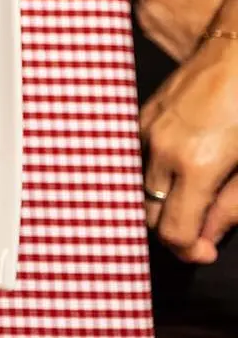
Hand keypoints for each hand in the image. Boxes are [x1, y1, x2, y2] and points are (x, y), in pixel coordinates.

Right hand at [141, 37, 237, 261]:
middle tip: (203, 227)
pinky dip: (153, 172)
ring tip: (193, 196)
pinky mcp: (142, 114)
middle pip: (150, 214)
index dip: (189, 250)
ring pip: (140, 186)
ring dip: (162, 200)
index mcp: (196, 165)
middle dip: (174, 229)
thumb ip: (233, 204)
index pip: (173, 231)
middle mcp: (161, 150)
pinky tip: (178, 168)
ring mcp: (146, 130)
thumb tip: (209, 235)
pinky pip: (137, 157)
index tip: (206, 250)